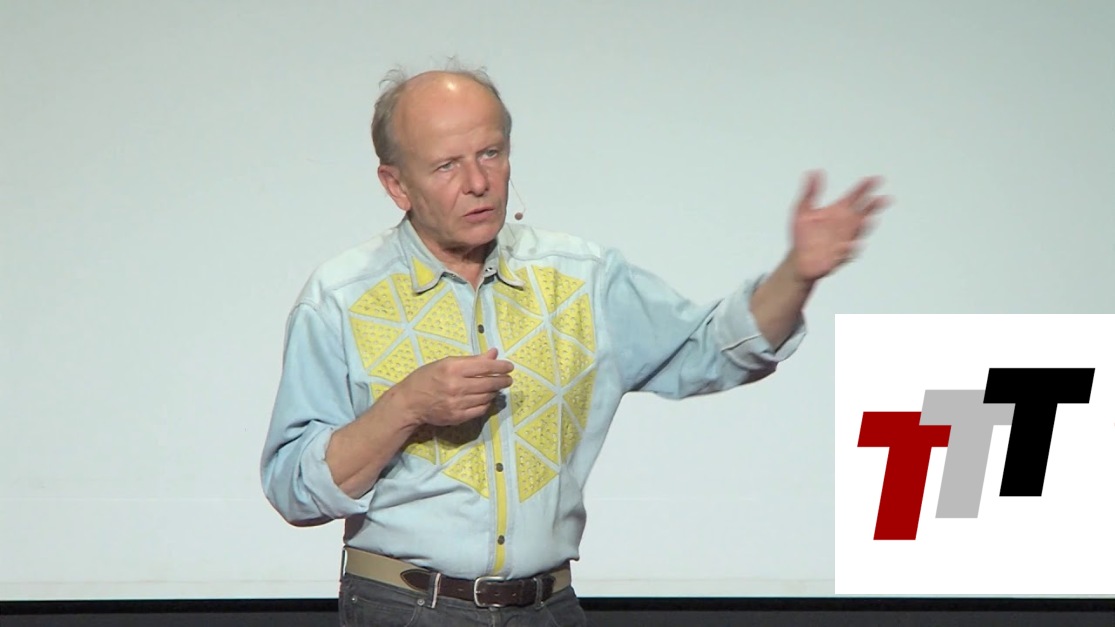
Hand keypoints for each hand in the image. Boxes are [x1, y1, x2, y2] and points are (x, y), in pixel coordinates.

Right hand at [395, 348, 513, 426]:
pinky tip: (486, 398)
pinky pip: (480, 410)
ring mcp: (457, 403)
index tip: (509, 367)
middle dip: (502, 380)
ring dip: (494, 392)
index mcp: (452, 368)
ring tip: (496, 387)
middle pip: (489, 383)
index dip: (501, 367)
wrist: (410, 402)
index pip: (485, 366)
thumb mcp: (446, 363)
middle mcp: (456, 386)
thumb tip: (494, 354)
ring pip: (486, 397)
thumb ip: (471, 360)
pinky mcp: (457, 417)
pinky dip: (486, 403)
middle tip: (508, 379)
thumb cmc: (426, 377)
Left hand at [790, 170, 889, 281]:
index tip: (873, 179)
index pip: (855, 196)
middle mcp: (845, 225)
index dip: (864, 187)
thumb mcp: (802, 210)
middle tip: (882, 198)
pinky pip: (847, 253)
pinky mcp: (839, 256)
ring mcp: (845, 239)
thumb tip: (813, 172)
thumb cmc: (802, 235)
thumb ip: (810, 192)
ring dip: (865, 226)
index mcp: (838, 212)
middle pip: (864, 212)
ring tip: (869, 219)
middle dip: (874, 205)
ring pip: (859, 232)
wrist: (798, 260)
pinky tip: (849, 244)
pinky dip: (850, 249)